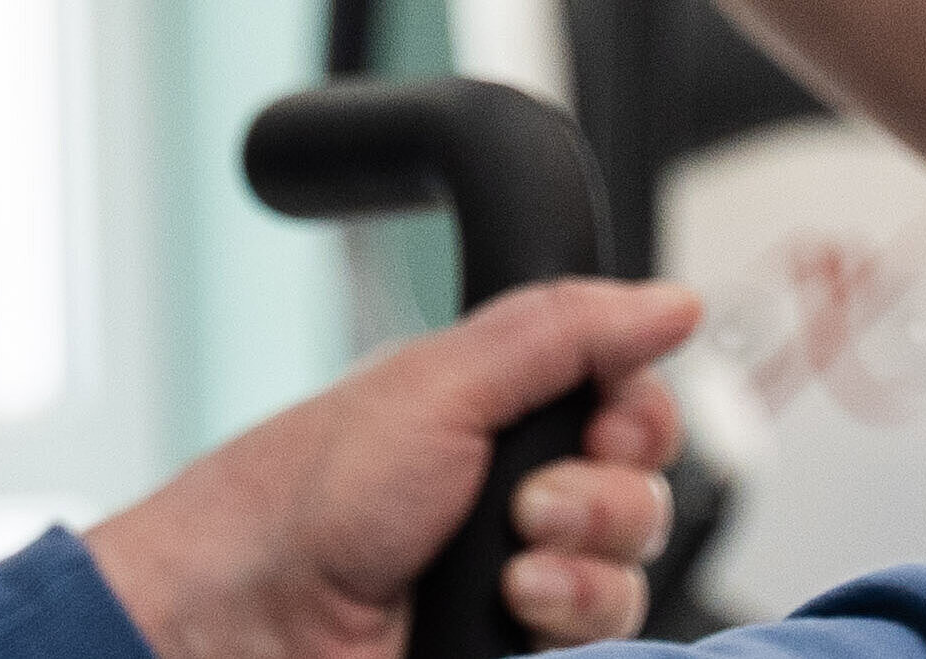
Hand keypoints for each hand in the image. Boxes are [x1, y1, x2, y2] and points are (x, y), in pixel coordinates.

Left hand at [86, 279, 696, 658]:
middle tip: (530, 503)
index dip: (637, 414)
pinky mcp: (520, 648)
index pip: (630, 401)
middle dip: (605, 496)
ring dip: (583, 565)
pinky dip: (569, 619)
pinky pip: (606, 634)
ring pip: (631, 568)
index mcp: (500, 410)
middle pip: (644, 487)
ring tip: (512, 571)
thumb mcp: (441, 383)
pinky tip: (511, 613)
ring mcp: (521, 576)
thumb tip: (672, 301)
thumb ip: (565, 332)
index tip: (607, 423)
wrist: (253, 621)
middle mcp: (518, 491)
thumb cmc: (306, 498)